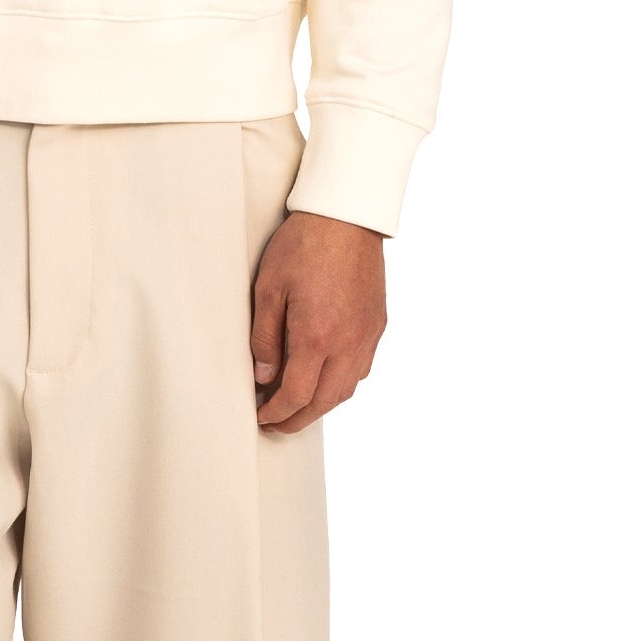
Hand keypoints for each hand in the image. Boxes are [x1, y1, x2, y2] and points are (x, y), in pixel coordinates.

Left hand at [250, 210, 385, 431]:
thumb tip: (264, 375)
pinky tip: (325, 377)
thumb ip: (265, 338)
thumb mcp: (268, 289)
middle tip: (276, 424)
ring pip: (347, 390)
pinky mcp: (377, 325)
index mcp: (317, 336)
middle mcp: (348, 343)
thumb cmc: (304, 245)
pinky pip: (362, 368)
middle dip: (297, 419)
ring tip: (297, 405)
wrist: (347, 216)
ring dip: (321, 405)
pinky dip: (341, 383)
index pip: (297, 395)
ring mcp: (367, 335)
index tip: (262, 417)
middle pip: (324, 402)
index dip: (277, 413)